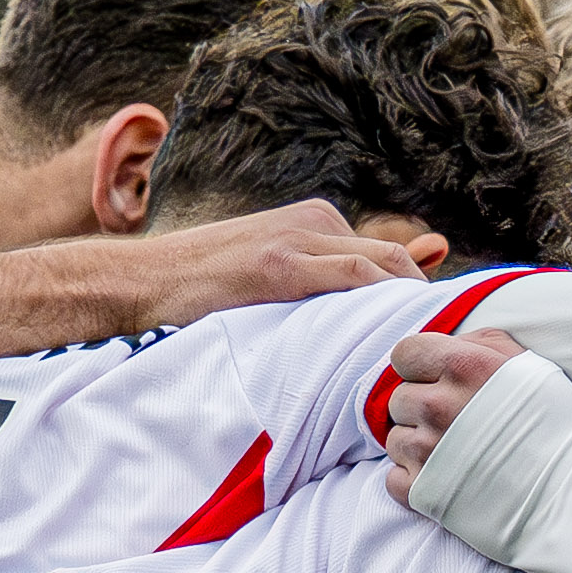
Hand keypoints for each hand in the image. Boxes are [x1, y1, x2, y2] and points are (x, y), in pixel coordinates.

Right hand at [52, 198, 423, 342]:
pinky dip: (382, 304)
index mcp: (316, 222)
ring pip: (383, 266)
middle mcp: (315, 221)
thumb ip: (324, 283)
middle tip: (428, 350)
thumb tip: (382, 299)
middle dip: (421, 305)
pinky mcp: (282, 263)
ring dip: (407, 309)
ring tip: (417, 352)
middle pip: (397, 260)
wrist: (143, 281)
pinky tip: (390, 339)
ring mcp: (298, 238)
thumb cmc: (206, 293)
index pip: (390, 258)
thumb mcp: (274, 282)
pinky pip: (356, 276)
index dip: (415, 301)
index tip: (427, 339)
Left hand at [376, 325, 523, 491]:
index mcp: (462, 366)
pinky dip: (413, 481)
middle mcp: (438, 405)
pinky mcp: (425, 493)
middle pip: (398, 399)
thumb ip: (479, 343)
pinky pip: (393, 479)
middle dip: (422, 409)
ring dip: (418, 446)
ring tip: (456, 455)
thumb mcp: (527, 363)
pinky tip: (446, 479)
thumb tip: (446, 345)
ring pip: (395, 440)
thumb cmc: (558, 425)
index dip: (420, 368)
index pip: (403, 354)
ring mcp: (428, 451)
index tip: (441, 383)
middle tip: (458, 424)